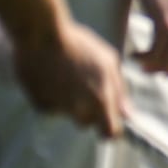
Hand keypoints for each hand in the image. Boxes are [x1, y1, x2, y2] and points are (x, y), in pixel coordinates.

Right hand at [12, 19, 127, 138]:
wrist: (41, 35)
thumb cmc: (80, 44)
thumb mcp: (108, 61)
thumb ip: (119, 90)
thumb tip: (128, 114)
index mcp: (100, 97)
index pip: (109, 132)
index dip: (111, 128)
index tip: (109, 121)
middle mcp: (79, 108)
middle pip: (87, 123)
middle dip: (89, 111)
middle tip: (84, 86)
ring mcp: (57, 108)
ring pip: (68, 114)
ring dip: (70, 103)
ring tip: (66, 76)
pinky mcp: (39, 105)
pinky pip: (51, 108)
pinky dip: (52, 97)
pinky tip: (51, 76)